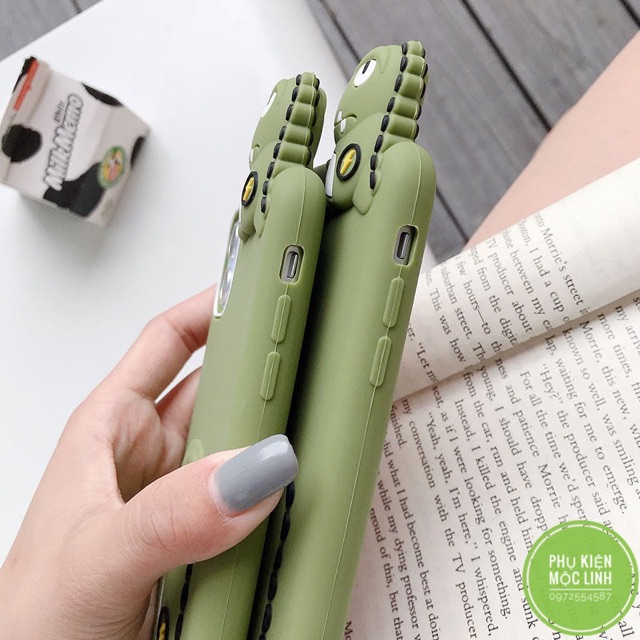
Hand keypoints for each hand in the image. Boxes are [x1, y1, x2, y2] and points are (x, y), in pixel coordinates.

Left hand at [0, 288, 296, 639]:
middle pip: (222, 389)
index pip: (170, 341)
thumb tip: (251, 471)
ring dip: (278, 438)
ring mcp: (184, 499)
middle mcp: (152, 457)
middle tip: (314, 363)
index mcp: (112, 428)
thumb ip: (169, 516)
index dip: (213, 305)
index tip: (263, 286)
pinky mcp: (208, 541)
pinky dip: (283, 496)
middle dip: (266, 373)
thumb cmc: (29, 625)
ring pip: (244, 444)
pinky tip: (302, 498)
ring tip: (318, 428)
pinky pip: (256, 500)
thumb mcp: (95, 559)